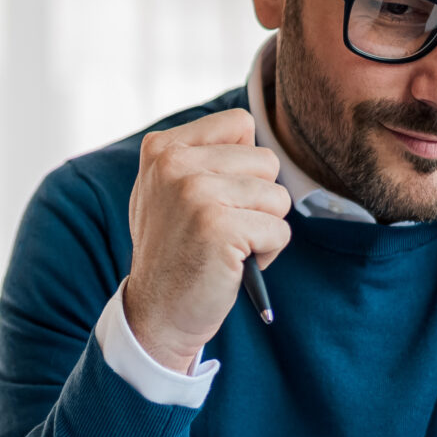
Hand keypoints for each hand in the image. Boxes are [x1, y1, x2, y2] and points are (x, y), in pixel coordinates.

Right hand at [123, 109, 290, 372]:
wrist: (157, 312)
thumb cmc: (174, 251)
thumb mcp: (168, 190)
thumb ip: (198, 155)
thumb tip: (247, 126)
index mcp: (163, 148)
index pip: (239, 124)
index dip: (243, 164)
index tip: (215, 196)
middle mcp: (174, 163)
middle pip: (266, 161)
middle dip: (259, 200)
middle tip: (223, 229)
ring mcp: (195, 193)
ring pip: (278, 196)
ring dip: (264, 228)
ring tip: (229, 246)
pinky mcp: (218, 227)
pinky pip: (279, 231)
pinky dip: (268, 253)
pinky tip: (233, 264)